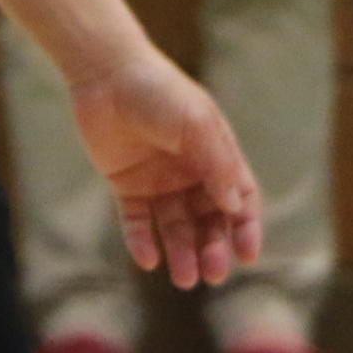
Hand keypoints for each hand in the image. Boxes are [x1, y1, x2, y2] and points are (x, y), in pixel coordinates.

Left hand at [69, 52, 262, 290]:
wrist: (105, 74)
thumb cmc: (158, 92)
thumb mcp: (196, 123)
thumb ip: (217, 163)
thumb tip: (234, 206)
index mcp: (215, 155)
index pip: (239, 200)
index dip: (246, 228)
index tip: (247, 255)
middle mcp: (190, 172)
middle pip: (209, 221)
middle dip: (213, 248)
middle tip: (212, 272)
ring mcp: (159, 181)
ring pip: (176, 227)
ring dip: (182, 253)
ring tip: (184, 279)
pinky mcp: (127, 185)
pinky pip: (137, 221)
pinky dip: (142, 242)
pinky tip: (148, 259)